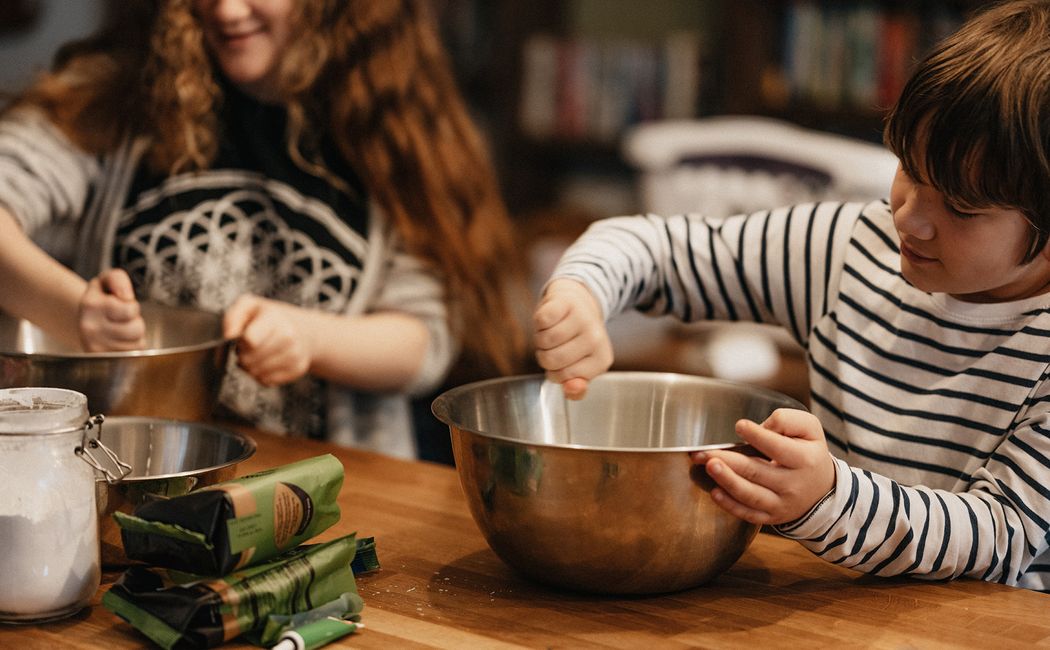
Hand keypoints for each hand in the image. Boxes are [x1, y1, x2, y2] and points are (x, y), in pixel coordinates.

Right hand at [78, 269, 145, 350]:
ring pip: (137, 343)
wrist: (85, 320)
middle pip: (136, 329)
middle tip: (122, 319)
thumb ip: (118, 279)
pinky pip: (133, 355)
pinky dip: (131, 347)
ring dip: (134, 336)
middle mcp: (90, 328)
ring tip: (120, 329)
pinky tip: (119, 341)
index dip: (132, 306)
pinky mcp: (103, 360)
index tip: (119, 303)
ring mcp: (95, 348)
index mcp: (90, 306)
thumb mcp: (106, 280)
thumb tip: (127, 297)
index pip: (130, 310)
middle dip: (135, 322)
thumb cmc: (101, 298)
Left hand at [224, 295, 311, 386]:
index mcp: (275, 318)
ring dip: (250, 368)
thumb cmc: (269, 318)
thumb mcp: (249, 306)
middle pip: (250, 360)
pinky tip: (265, 363)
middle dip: (242, 356)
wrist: (301, 329)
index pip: (250, 341)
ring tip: (255, 355)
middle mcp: (289, 337)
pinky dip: (261, 375)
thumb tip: (229, 336)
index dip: (240, 343)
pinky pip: (267, 381)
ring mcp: (295, 354)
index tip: (242, 338)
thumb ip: (233, 317)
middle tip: (247, 348)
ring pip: (257, 373)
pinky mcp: (297, 369)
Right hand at [532, 278, 612, 399]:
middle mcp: (596, 339)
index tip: (563, 362)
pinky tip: (549, 320)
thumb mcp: (580, 368)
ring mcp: (583, 318)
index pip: (563, 377)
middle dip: (544, 356)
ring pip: (544, 340)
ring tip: (551, 332)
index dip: (554, 372)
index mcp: (601, 360)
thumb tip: (571, 389)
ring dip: (540, 339)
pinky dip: (539, 323)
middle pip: (552, 359)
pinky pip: (541, 321)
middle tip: (554, 347)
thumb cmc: (575, 340)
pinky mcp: (567, 302)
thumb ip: (576, 389)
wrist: (577, 304)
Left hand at [691, 408, 834, 524]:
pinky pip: (748, 514)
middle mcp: (793, 485)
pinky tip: (715, 493)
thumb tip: (763, 426)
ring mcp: (781, 504)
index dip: (758, 436)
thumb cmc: (809, 453)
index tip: (739, 425)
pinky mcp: (770, 517)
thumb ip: (788, 421)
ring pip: (750, 495)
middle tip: (705, 452)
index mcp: (804, 460)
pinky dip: (730, 505)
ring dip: (727, 481)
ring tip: (709, 466)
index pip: (778, 447)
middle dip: (729, 461)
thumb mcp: (810, 430)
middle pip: (757, 472)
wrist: (822, 490)